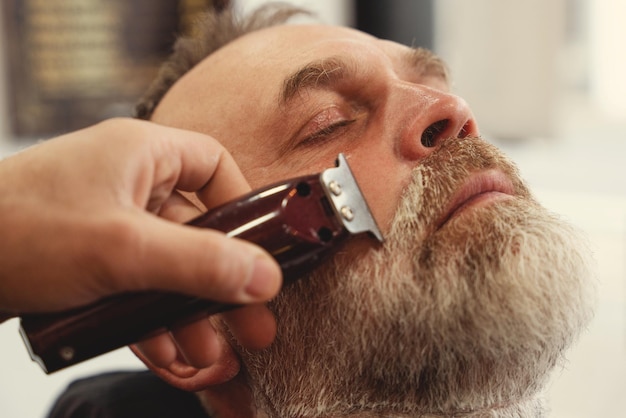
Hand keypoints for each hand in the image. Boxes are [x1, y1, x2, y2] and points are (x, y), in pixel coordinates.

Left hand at [0, 118, 280, 379]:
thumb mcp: (123, 250)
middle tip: (252, 320)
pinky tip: (166, 351)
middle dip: (223, 279)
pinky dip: (153, 315)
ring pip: (168, 263)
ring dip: (189, 308)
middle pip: (198, 226)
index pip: (214, 165)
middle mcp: (129, 181)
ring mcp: (108, 220)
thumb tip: (264, 277)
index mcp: (142, 154)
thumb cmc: (18, 230)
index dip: (242, 204)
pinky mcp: (89, 255)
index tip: (259, 247)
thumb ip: (200, 263)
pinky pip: (138, 282)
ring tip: (210, 353)